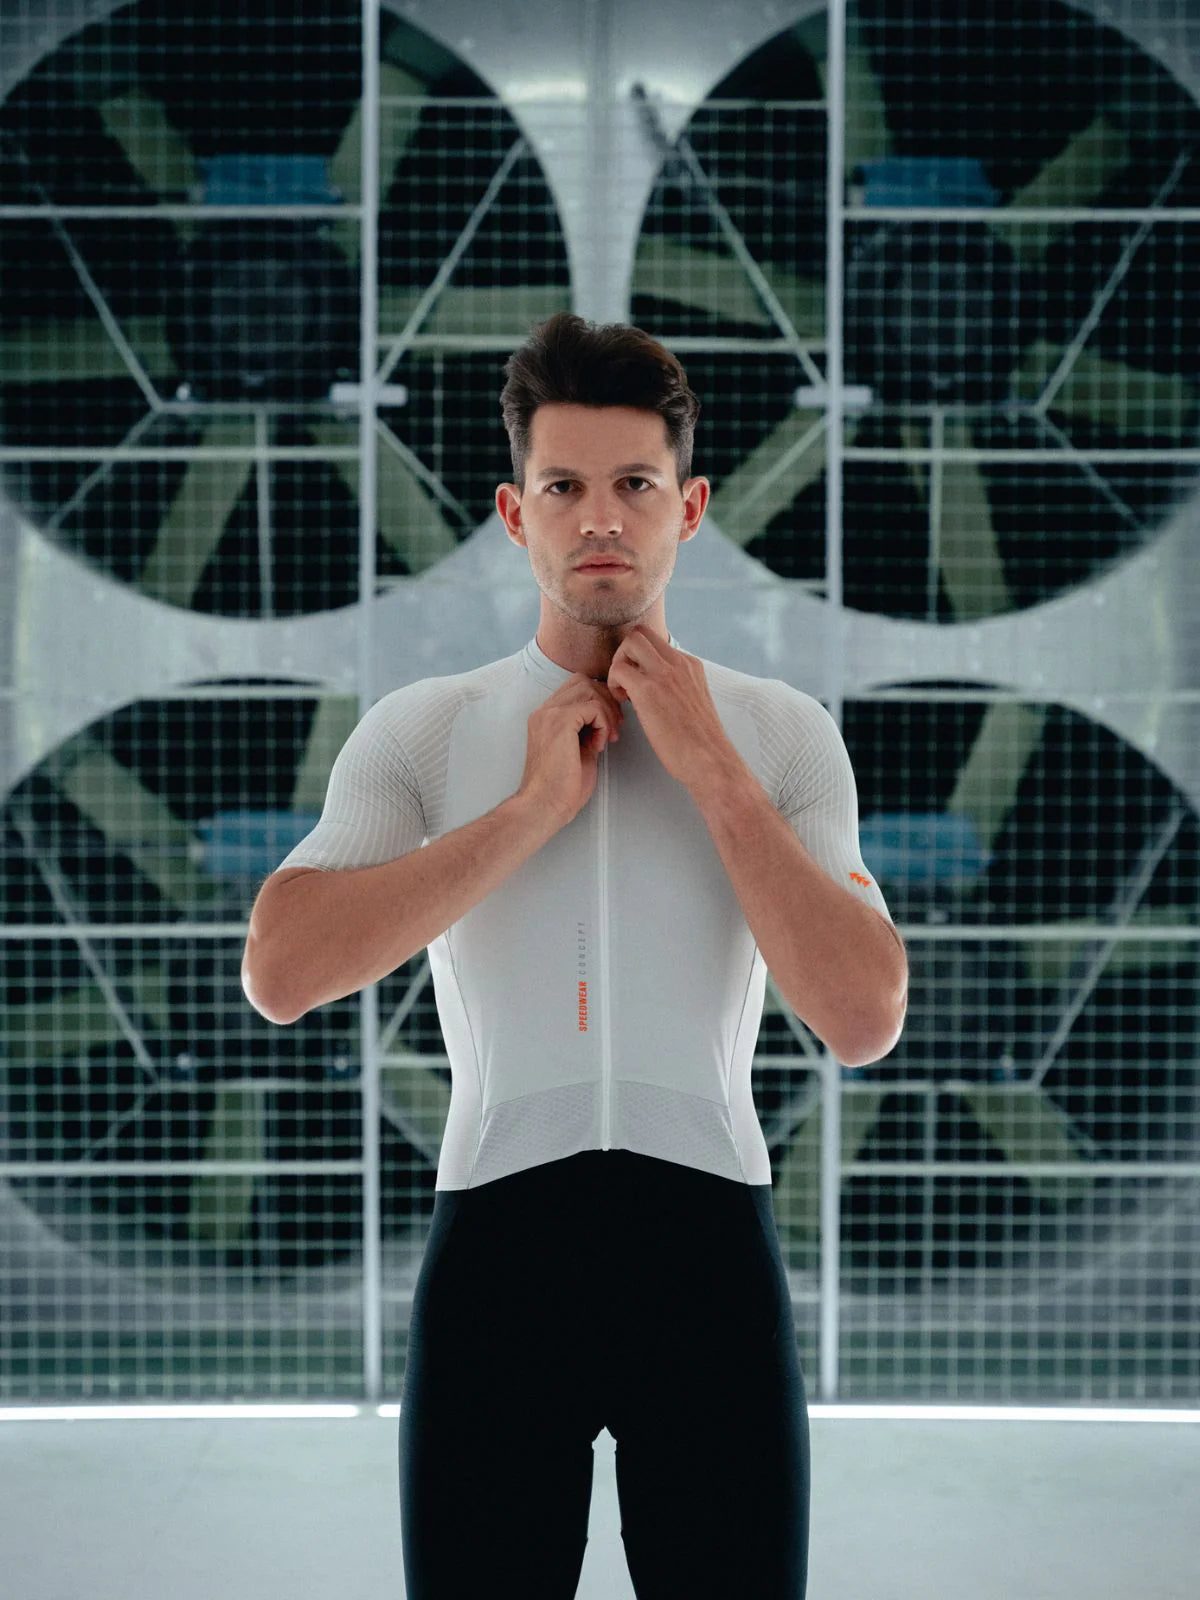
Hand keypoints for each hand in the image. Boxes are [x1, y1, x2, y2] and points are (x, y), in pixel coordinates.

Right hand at [516, 673, 624, 827]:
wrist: (544, 806)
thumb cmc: (561, 787)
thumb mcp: (578, 749)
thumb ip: (587, 729)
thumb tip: (607, 718)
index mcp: (546, 716)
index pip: (576, 687)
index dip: (599, 700)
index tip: (610, 725)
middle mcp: (544, 711)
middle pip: (584, 682)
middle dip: (607, 702)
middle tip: (615, 729)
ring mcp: (549, 714)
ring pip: (590, 689)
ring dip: (607, 712)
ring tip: (608, 738)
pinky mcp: (560, 722)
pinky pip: (592, 707)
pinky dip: (603, 723)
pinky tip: (599, 745)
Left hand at [606, 625, 742, 791]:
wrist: (710, 760)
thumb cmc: (700, 742)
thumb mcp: (694, 702)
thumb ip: (678, 688)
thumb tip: (657, 690)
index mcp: (690, 666)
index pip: (656, 642)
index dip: (640, 659)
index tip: (639, 681)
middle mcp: (679, 663)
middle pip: (641, 633)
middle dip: (625, 654)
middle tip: (625, 681)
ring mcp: (665, 674)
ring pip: (629, 642)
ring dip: (618, 665)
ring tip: (624, 692)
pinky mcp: (649, 690)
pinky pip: (619, 669)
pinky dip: (613, 684)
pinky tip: (624, 703)